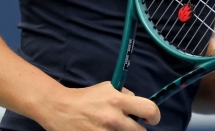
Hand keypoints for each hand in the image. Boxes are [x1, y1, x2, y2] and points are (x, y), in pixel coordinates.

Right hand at [37, 81, 159, 130]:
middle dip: (137, 129)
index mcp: (117, 100)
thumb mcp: (107, 88)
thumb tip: (137, 104)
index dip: (155, 116)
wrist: (59, 108)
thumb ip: (124, 95)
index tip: (151, 120)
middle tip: (129, 126)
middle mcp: (113, 119)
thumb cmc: (86, 98)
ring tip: (112, 128)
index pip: (149, 109)